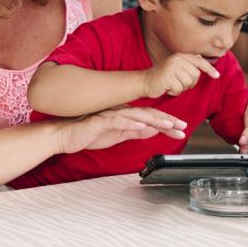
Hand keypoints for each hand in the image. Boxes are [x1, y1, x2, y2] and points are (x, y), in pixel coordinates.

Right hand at [57, 107, 187, 153]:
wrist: (65, 135)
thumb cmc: (89, 134)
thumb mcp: (118, 135)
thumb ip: (135, 132)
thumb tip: (153, 131)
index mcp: (126, 115)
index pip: (151, 118)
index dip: (167, 122)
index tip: (182, 128)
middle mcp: (121, 112)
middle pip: (148, 114)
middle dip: (167, 120)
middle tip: (182, 126)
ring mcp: (111, 115)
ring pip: (136, 115)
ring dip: (153, 119)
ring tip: (168, 124)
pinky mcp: (100, 121)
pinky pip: (117, 121)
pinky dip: (130, 123)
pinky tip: (141, 126)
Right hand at [142, 53, 219, 97]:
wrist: (145, 81)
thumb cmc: (163, 77)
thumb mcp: (177, 67)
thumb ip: (188, 63)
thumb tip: (202, 58)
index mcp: (180, 56)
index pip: (200, 62)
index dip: (209, 69)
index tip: (217, 76)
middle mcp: (177, 59)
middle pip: (196, 76)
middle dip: (190, 83)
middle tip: (178, 83)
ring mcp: (172, 67)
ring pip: (188, 83)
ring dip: (181, 88)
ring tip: (172, 85)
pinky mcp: (167, 77)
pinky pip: (180, 89)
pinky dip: (174, 92)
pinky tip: (167, 88)